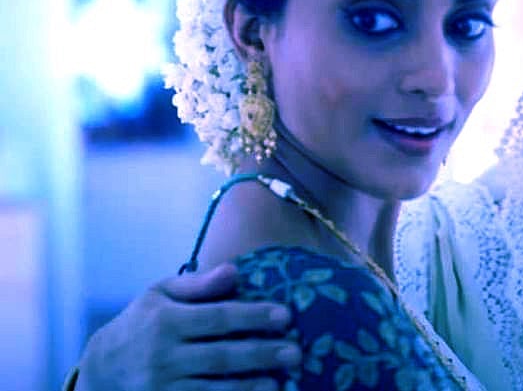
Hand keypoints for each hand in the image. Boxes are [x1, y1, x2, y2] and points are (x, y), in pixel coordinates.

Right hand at [78, 264, 300, 390]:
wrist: (99, 371)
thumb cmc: (141, 324)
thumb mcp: (159, 295)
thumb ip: (198, 284)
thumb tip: (235, 271)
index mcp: (165, 321)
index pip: (217, 318)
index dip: (253, 316)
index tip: (286, 315)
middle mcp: (163, 356)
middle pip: (221, 356)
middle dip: (261, 354)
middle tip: (295, 351)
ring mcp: (162, 387)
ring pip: (214, 388)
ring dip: (249, 386)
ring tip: (281, 381)